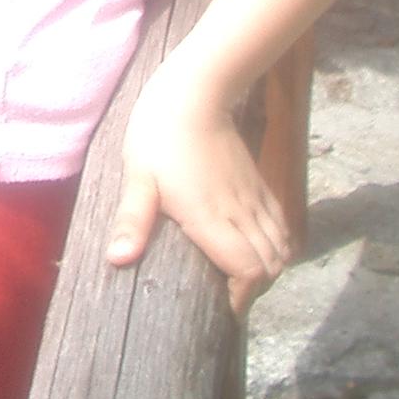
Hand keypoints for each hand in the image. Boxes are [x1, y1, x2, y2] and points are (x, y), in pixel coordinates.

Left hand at [107, 68, 291, 314]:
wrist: (195, 92)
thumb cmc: (159, 135)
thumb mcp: (138, 177)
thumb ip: (133, 220)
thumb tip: (118, 260)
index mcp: (213, 218)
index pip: (249, 271)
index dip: (243, 296)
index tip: (223, 307)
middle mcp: (241, 213)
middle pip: (270, 266)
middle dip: (256, 289)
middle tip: (228, 296)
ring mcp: (254, 197)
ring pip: (281, 247)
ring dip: (268, 269)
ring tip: (241, 276)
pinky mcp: (258, 183)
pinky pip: (281, 224)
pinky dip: (277, 244)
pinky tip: (256, 246)